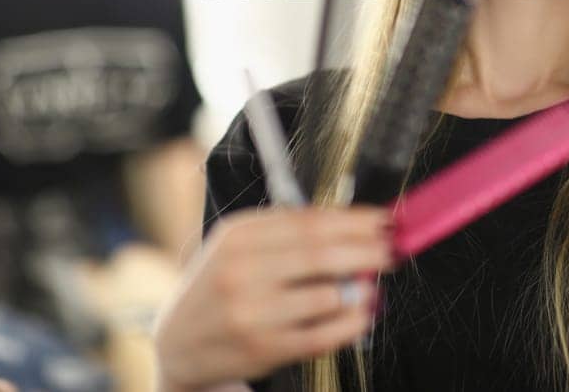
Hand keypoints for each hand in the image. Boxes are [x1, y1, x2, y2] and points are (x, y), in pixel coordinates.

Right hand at [153, 206, 393, 389]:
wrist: (176, 343)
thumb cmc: (218, 288)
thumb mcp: (237, 247)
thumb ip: (287, 233)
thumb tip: (352, 228)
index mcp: (237, 236)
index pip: (309, 221)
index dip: (355, 220)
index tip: (384, 220)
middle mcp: (240, 271)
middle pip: (322, 253)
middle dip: (367, 249)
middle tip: (392, 249)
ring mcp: (251, 312)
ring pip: (327, 294)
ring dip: (362, 287)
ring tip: (373, 282)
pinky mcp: (263, 348)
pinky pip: (323, 334)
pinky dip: (352, 322)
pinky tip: (362, 313)